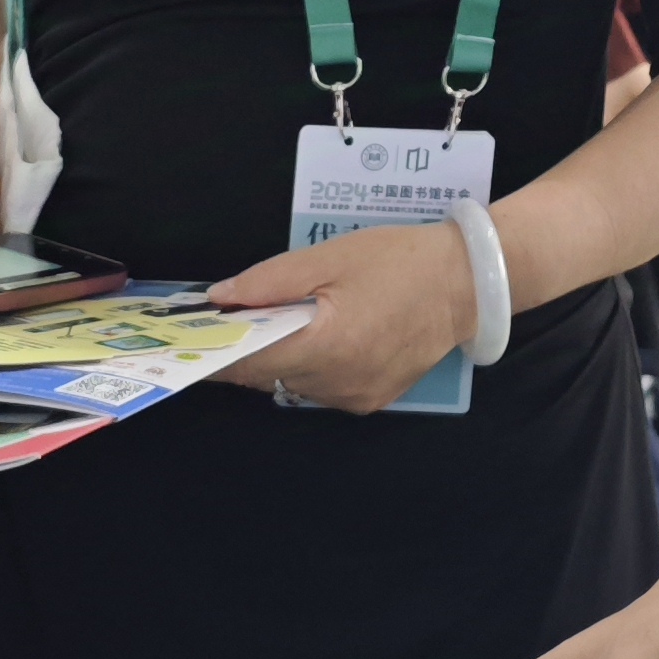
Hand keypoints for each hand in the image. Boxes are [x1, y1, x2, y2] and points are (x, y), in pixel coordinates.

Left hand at [207, 222, 475, 413]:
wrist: (467, 283)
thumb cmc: (399, 261)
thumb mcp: (331, 258)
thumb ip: (271, 281)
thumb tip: (220, 298)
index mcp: (328, 347)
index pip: (251, 361)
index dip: (217, 349)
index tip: (191, 336)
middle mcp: (339, 385)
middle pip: (268, 376)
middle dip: (244, 350)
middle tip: (228, 321)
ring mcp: (355, 399)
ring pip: (292, 385)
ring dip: (276, 358)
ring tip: (272, 323)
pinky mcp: (371, 401)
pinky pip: (320, 388)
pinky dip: (307, 366)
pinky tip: (313, 337)